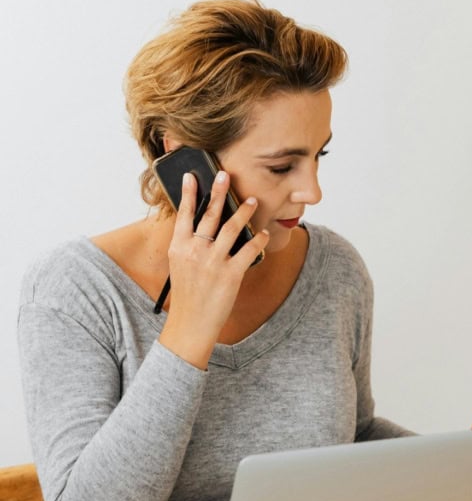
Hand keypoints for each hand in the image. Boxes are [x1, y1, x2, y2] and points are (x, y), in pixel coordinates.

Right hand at [159, 170, 269, 368]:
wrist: (191, 324)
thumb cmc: (187, 295)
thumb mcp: (179, 266)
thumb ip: (188, 245)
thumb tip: (203, 224)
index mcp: (178, 247)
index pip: (183, 214)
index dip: (187, 193)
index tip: (191, 175)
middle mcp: (194, 251)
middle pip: (209, 215)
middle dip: (218, 192)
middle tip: (225, 175)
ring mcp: (213, 263)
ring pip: (232, 228)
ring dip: (244, 211)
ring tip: (252, 200)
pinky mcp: (230, 275)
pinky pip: (248, 250)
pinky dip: (258, 239)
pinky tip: (263, 232)